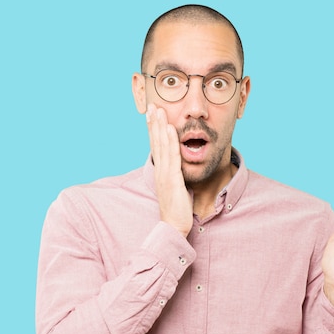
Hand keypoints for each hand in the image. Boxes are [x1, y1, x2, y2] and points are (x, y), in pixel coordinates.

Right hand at [146, 104, 192, 236]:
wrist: (174, 227)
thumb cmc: (178, 211)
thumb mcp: (178, 190)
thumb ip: (178, 178)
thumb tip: (182, 171)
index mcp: (162, 173)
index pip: (157, 147)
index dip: (154, 131)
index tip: (153, 116)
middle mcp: (160, 171)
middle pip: (156, 142)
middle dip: (154, 123)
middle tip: (152, 106)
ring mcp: (165, 174)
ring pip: (162, 146)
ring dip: (160, 127)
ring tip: (158, 110)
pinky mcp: (172, 179)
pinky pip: (172, 156)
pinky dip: (170, 141)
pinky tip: (170, 128)